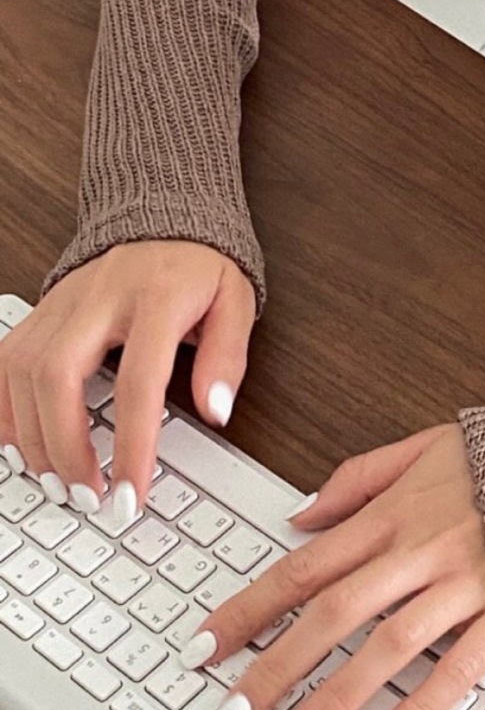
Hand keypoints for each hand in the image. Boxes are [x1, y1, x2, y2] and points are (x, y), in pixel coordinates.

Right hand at [0, 242, 254, 520]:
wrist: (166, 214)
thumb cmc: (201, 266)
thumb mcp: (236, 302)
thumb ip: (227, 357)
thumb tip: (216, 410)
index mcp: (157, 296)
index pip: (139, 380)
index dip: (132, 444)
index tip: (132, 493)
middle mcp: (101, 297)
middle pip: (59, 376)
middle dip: (65, 447)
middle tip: (88, 494)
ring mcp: (64, 301)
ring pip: (24, 372)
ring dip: (34, 437)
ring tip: (61, 481)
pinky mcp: (42, 308)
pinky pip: (6, 361)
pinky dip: (6, 408)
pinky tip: (23, 443)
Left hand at [190, 425, 484, 709]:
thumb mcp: (426, 444)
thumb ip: (359, 478)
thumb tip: (300, 513)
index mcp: (396, 512)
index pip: (305, 566)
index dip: (250, 609)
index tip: (206, 646)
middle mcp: (423, 550)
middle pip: (334, 615)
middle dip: (276, 670)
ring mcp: (467, 584)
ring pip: (387, 648)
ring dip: (336, 700)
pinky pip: (458, 670)